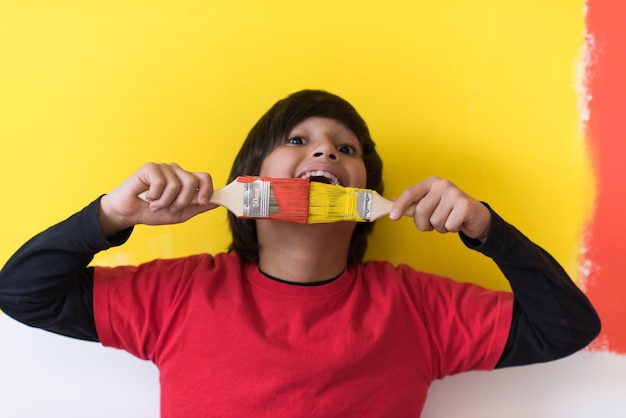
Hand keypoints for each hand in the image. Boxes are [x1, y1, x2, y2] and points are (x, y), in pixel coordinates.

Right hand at [98, 162, 215, 236]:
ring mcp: (163, 168)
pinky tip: (147, 197)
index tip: (203, 201)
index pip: (204, 177)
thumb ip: (196, 207)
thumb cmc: (152, 212)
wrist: (129, 214)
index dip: (207, 189)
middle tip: (170, 208)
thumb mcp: (179, 214)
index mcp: (185, 181)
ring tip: (155, 205)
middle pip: (192, 181)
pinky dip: (154, 196)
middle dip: (182, 201)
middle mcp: (176, 172)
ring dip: (164, 202)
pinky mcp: (150, 167)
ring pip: (175, 185)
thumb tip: (216, 202)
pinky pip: (160, 182)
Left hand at [389, 176, 490, 240]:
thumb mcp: (430, 205)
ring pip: (435, 221)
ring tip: (449, 220)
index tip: (392, 218)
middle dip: (424, 224)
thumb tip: (392, 202)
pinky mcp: (465, 204)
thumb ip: (412, 204)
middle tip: (433, 225)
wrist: (476, 216)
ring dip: (440, 228)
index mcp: (430, 183)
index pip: (410, 193)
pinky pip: (449, 225)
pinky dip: (452, 229)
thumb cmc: (449, 211)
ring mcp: (454, 193)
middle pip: (421, 211)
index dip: (400, 206)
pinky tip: (458, 222)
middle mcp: (442, 185)